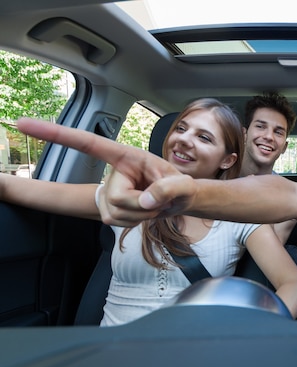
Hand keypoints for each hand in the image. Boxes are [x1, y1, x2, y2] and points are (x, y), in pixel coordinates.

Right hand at [16, 118, 196, 225]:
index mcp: (124, 155)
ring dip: (143, 214)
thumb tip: (147, 200)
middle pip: (116, 197)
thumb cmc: (179, 186)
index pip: (87, 143)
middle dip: (143, 205)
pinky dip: (138, 222)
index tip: (25, 124)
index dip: (56, 134)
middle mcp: (112, 172)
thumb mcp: (182, 183)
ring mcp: (108, 194)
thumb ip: (169, 188)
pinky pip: (120, 223)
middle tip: (160, 199)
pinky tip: (147, 213)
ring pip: (118, 214)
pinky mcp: (108, 212)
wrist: (178, 202)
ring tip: (156, 204)